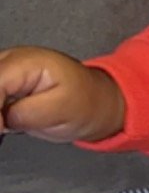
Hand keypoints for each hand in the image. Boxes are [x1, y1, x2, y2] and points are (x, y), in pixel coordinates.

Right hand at [0, 47, 124, 142]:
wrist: (95, 100)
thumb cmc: (84, 102)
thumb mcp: (60, 110)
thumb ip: (25, 114)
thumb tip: (0, 121)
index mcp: (26, 62)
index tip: (0, 129)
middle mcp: (10, 62)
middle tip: (4, 130)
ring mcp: (4, 73)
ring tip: (6, 129)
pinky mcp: (1, 87)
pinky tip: (4, 128)